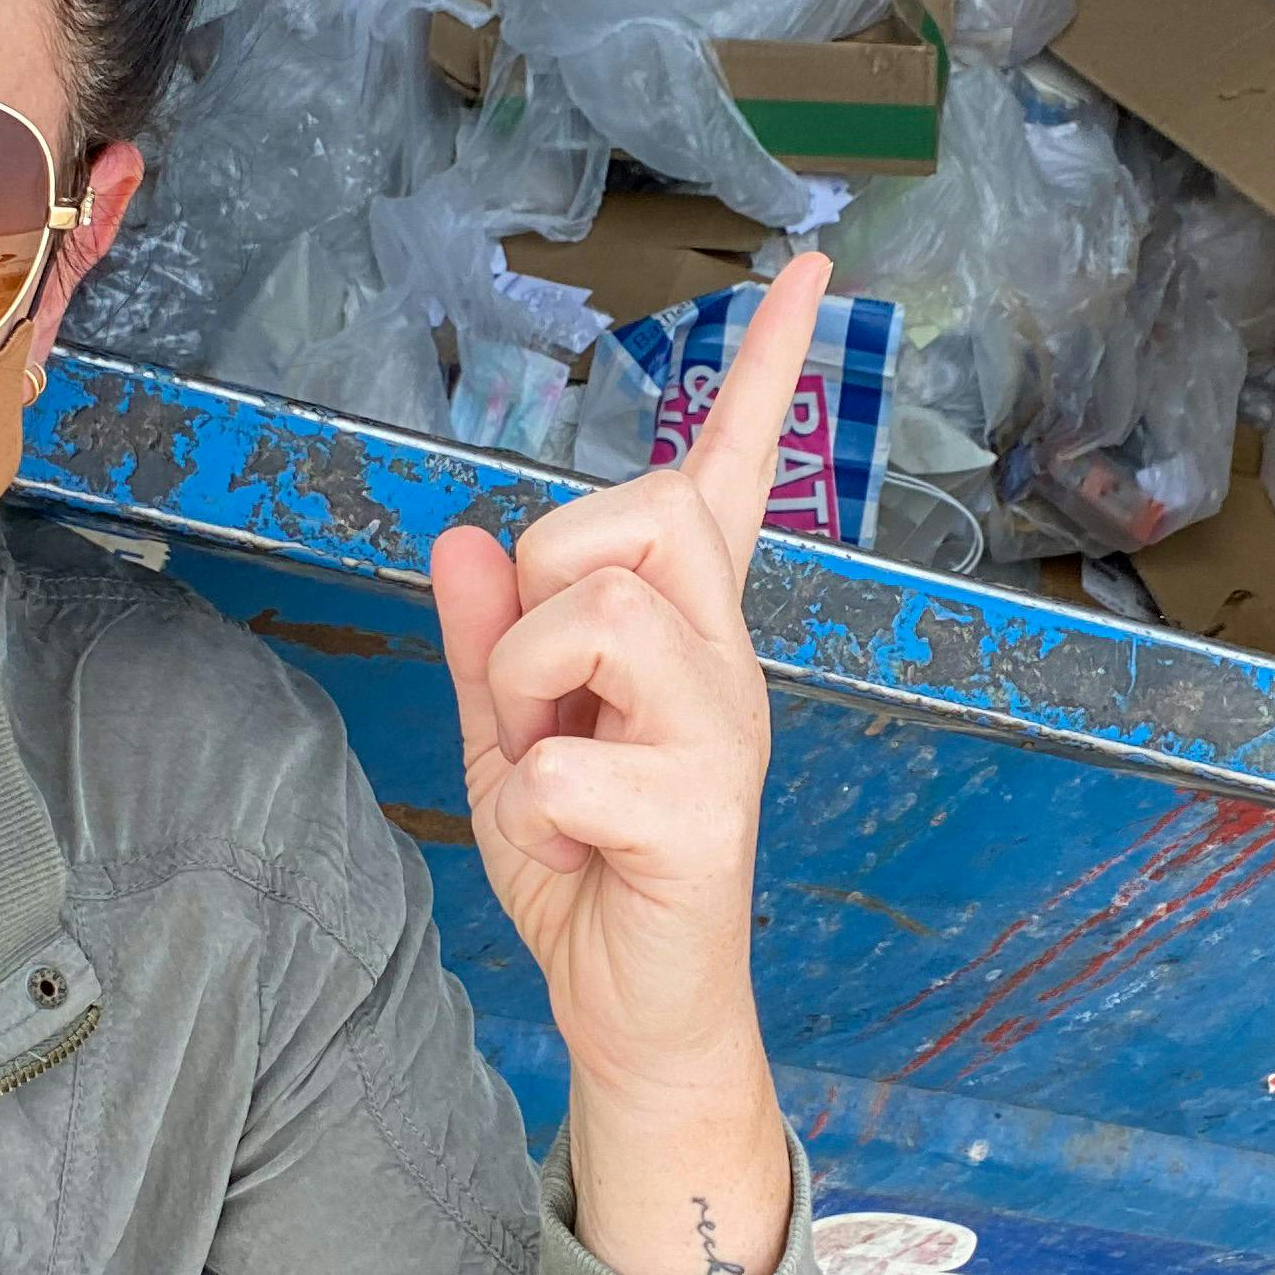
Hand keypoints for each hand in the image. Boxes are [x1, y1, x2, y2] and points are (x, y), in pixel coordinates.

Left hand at [427, 258, 821, 1274]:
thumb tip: (460, 534)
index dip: (768, 367)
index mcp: (688, 629)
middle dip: (548, 588)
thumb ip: (487, 642)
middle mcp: (729, 661)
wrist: (631, 1011)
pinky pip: (568, 761)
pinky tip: (569, 847)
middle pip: (637, 513)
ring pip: (601, 615)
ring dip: (533, 693)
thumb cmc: (585, 865)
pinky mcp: (711, 815)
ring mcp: (730, 735)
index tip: (814, 263)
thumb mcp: (507, 738)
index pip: (731, 473)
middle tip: (548, 702)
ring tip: (554, 768)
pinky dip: (532, 807)